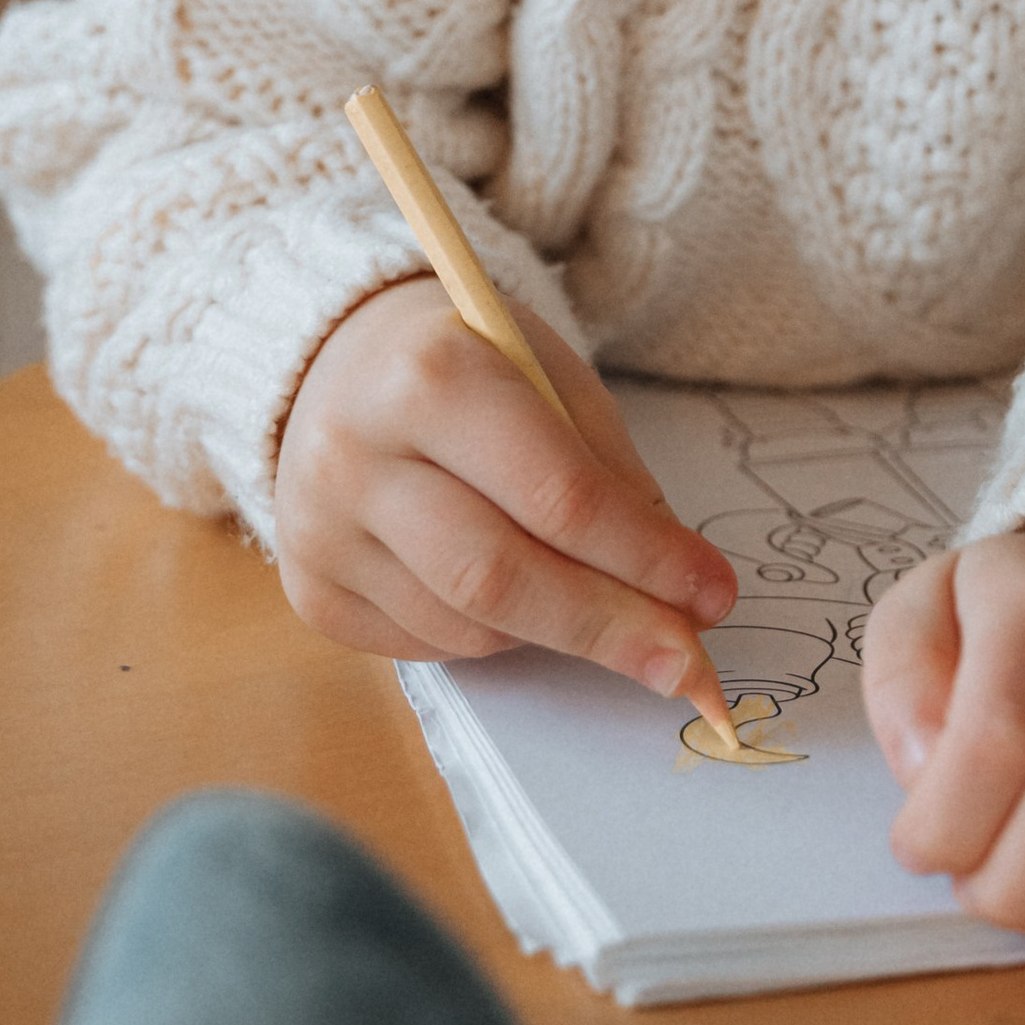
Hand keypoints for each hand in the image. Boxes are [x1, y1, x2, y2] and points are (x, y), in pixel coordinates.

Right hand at [274, 278, 737, 698]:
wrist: (335, 361)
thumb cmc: (465, 363)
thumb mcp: (549, 375)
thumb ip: (610, 474)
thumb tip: (683, 592)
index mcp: (431, 376)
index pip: (557, 493)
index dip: (645, 557)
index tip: (713, 596)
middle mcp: (357, 456)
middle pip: (502, 578)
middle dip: (611, 628)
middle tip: (688, 663)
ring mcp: (321, 533)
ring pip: (469, 626)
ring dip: (557, 631)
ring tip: (598, 603)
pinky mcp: (311, 592)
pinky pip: (428, 648)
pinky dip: (493, 637)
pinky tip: (513, 597)